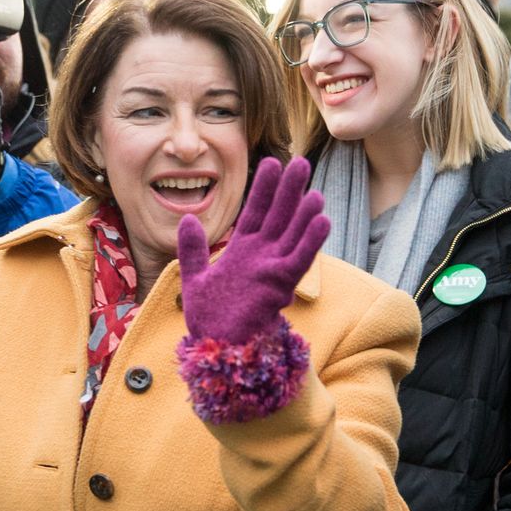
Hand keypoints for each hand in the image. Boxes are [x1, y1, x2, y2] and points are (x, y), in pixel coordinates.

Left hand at [178, 156, 329, 344]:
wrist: (217, 349)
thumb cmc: (210, 319)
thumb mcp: (194, 279)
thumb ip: (192, 249)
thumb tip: (187, 218)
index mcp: (241, 252)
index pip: (254, 212)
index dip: (263, 189)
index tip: (271, 162)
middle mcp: (260, 256)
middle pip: (277, 216)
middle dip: (288, 190)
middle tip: (300, 161)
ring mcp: (272, 269)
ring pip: (291, 234)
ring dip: (303, 212)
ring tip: (314, 188)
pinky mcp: (280, 285)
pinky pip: (298, 259)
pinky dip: (310, 241)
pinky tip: (323, 220)